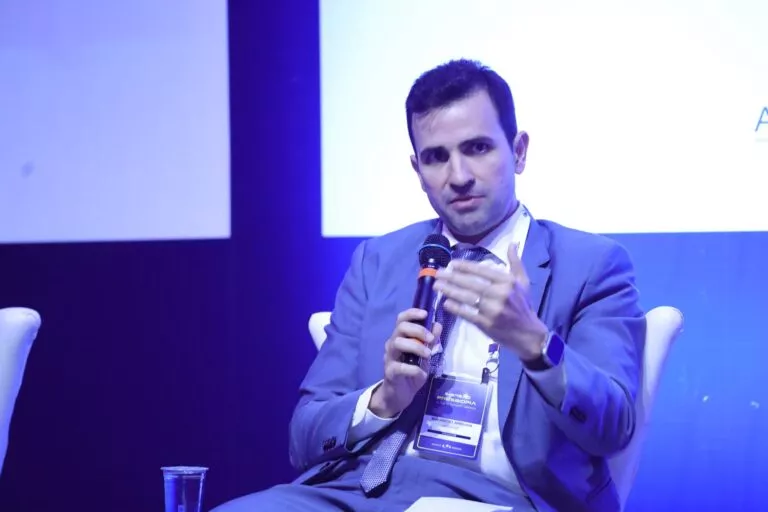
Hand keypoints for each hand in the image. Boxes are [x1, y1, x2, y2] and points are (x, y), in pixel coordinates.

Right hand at [369, 308, 441, 417]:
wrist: (399, 395)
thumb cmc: (411, 372)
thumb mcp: (424, 355)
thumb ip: (430, 341)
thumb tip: (437, 324)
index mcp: (400, 338)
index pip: (401, 319)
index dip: (412, 313)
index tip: (425, 314)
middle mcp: (392, 345)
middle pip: (400, 328)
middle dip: (418, 330)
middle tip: (430, 339)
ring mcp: (389, 358)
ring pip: (397, 343)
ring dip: (415, 347)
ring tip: (428, 355)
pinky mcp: (390, 373)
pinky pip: (400, 367)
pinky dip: (414, 369)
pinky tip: (421, 373)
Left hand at [433, 242, 547, 360]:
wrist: (528, 334)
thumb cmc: (523, 305)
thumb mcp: (523, 282)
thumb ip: (515, 262)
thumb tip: (512, 243)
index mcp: (508, 282)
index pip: (482, 271)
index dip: (465, 267)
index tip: (452, 263)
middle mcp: (501, 294)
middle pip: (472, 283)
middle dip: (452, 278)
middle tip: (438, 273)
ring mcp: (493, 310)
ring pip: (468, 298)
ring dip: (450, 291)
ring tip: (437, 286)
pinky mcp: (487, 324)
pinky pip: (468, 314)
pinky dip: (456, 308)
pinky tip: (446, 303)